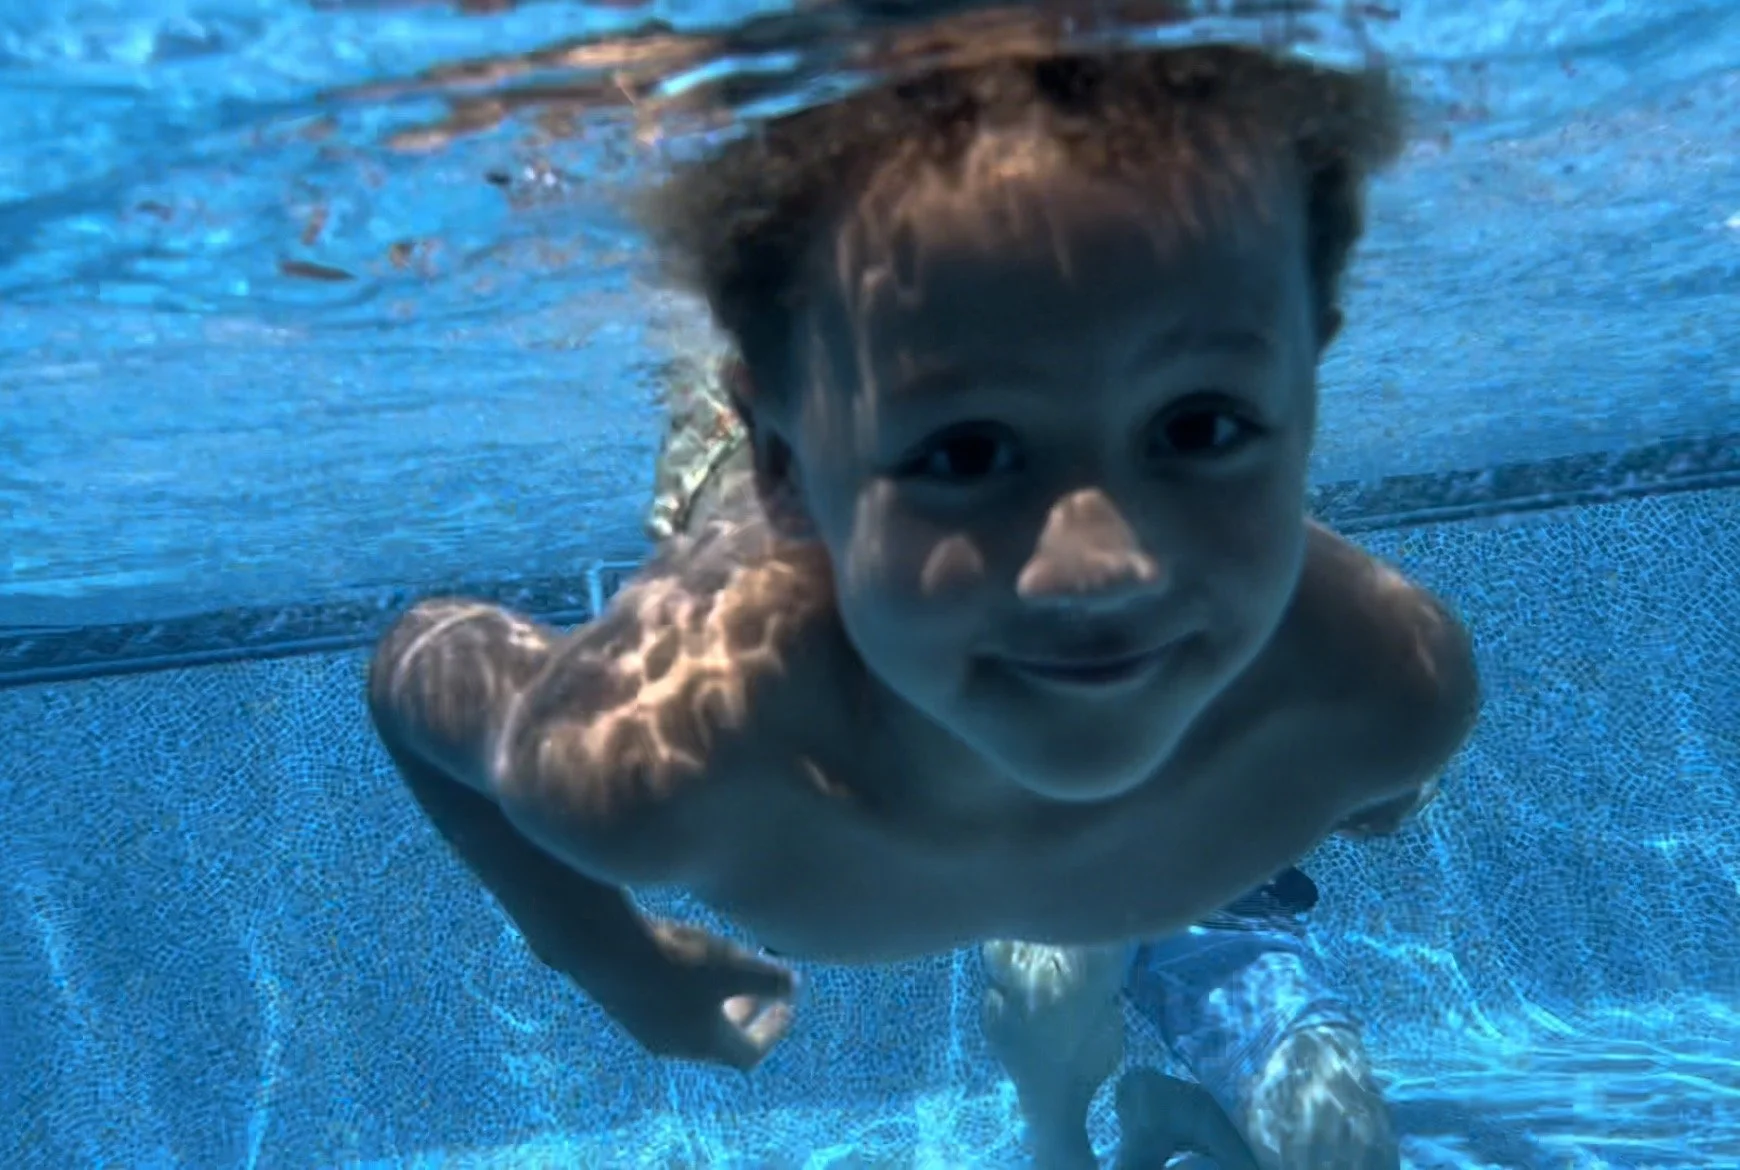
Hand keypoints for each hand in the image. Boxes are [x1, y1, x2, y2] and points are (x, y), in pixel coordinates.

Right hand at [598, 920, 797, 1070]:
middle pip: (719, 1041)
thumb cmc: (677, 961)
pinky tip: (686, 954)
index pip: (750, 1053)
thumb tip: (792, 986)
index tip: (786, 1005)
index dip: (773, 1030)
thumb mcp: (737, 967)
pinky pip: (665, 1005)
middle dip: (745, 1014)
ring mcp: (645, 1026)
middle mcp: (675, 1045)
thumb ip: (772, 982)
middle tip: (760, 991)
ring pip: (690, 1022)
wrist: (604, 947)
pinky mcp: (624, 1003)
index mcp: (707, 1043)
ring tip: (726, 968)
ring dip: (714, 1000)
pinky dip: (687, 989)